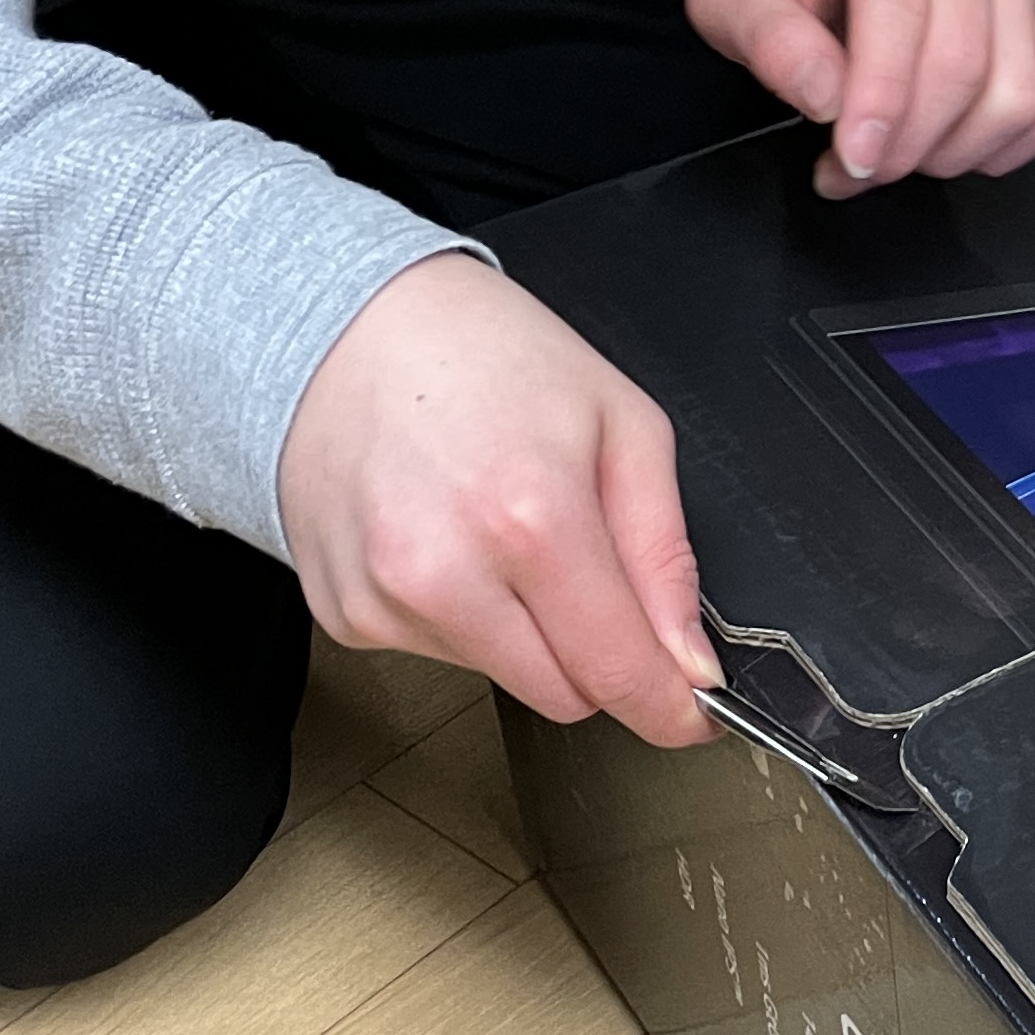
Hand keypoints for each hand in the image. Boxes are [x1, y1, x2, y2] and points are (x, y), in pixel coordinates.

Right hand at [278, 253, 722, 747]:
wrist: (343, 324)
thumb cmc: (483, 355)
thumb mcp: (623, 426)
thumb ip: (665, 556)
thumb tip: (688, 658)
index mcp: (530, 519)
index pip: (618, 672)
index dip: (669, 704)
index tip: (691, 710)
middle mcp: (445, 573)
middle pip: (565, 694)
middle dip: (597, 651)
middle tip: (585, 564)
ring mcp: (384, 601)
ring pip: (503, 678)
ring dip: (524, 629)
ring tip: (499, 527)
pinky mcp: (345, 615)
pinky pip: (438, 654)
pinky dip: (461, 614)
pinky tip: (447, 537)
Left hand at [685, 0, 1034, 200]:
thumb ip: (767, 40)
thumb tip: (826, 97)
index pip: (900, 3)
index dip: (881, 97)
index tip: (852, 157)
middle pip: (963, 59)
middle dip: (909, 141)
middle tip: (854, 169)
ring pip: (1015, 94)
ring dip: (953, 152)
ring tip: (894, 154)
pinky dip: (998, 149)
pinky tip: (944, 144)